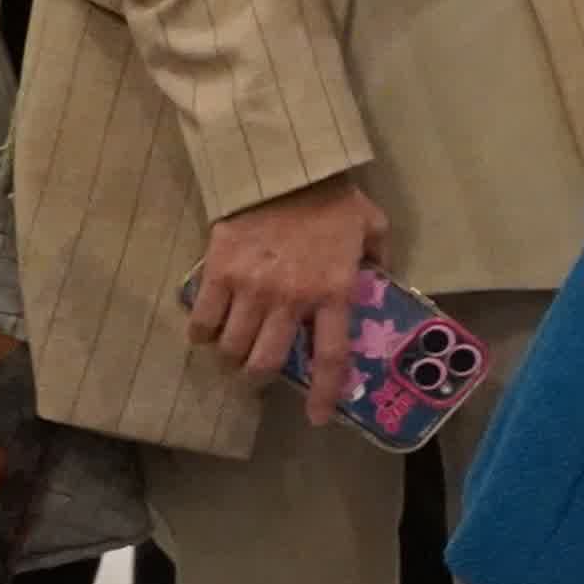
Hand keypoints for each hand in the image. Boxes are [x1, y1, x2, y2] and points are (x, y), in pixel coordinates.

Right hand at [190, 177, 388, 414]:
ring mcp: (251, 288)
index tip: (317, 418)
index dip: (325, 393)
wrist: (283, 166)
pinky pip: (203, 320)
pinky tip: (205, 333)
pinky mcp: (219, 272)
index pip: (331, 356)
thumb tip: (381, 276)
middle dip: (258, 379)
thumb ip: (377, 257)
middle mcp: (291, 299)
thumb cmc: (332, 198)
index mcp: (333, 291)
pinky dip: (202, 333)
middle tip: (256, 378)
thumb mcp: (371, 226)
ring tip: (232, 353)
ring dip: (231, 357)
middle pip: (266, 362)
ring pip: (232, 347)